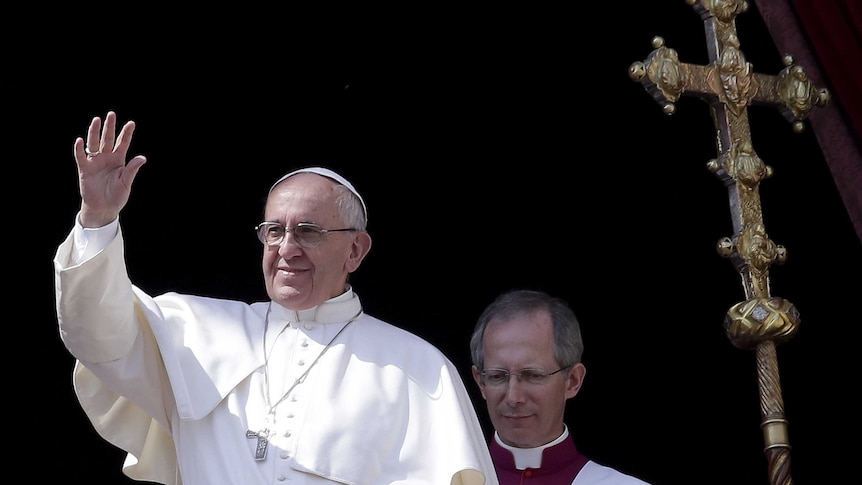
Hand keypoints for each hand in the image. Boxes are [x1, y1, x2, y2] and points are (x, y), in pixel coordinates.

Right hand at [74, 111, 146, 227]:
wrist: (104, 208)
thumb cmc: (117, 196)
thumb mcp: (126, 182)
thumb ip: (132, 169)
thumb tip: (143, 158)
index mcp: (119, 160)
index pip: (122, 143)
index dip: (126, 133)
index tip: (131, 123)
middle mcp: (106, 158)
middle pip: (107, 139)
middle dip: (110, 127)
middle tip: (111, 114)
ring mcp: (95, 162)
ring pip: (94, 144)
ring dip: (95, 132)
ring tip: (97, 120)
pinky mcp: (85, 169)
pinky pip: (81, 157)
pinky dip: (79, 149)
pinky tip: (79, 140)